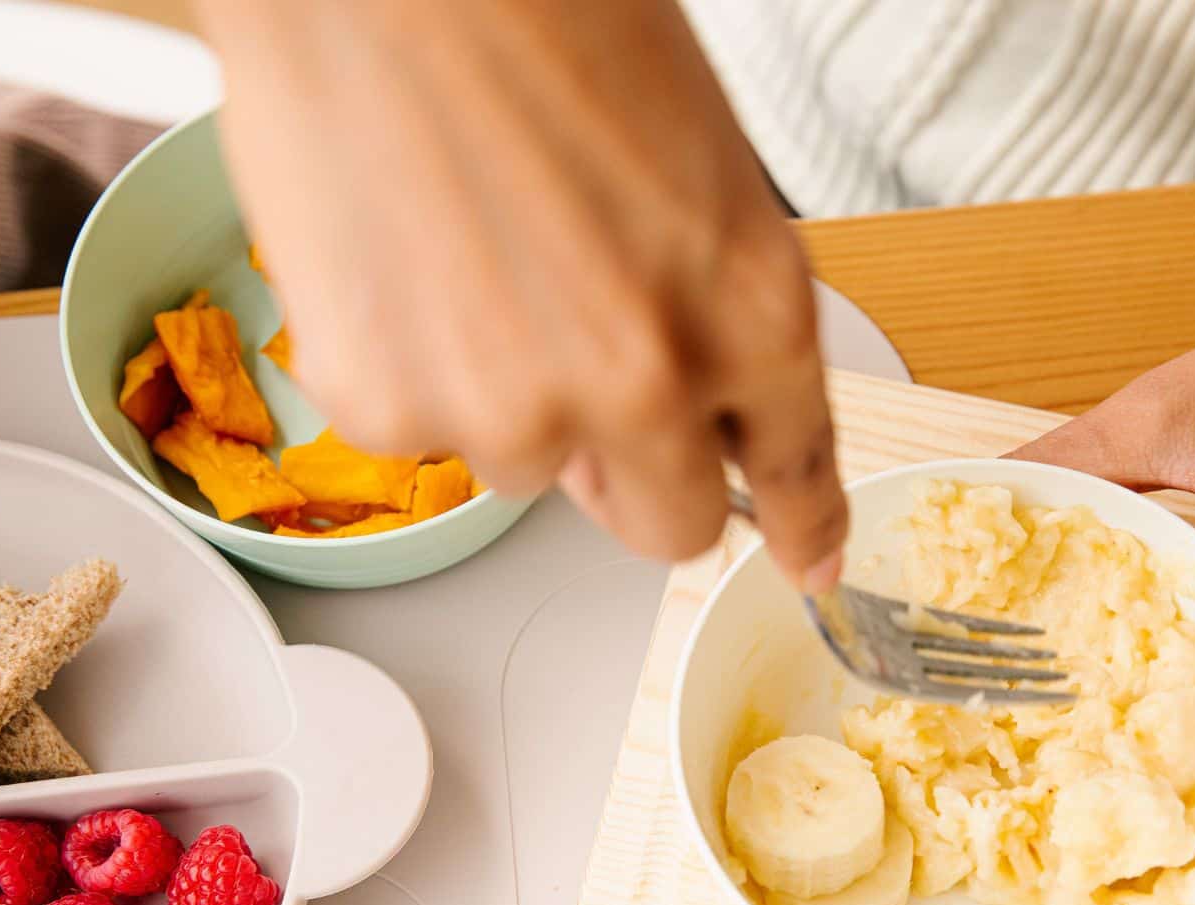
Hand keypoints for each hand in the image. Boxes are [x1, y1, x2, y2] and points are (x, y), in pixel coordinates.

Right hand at [200, 0, 847, 588]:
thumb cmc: (543, 17)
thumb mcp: (690, 159)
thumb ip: (705, 301)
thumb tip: (675, 397)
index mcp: (750, 307)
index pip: (797, 470)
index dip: (801, 525)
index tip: (805, 559)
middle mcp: (645, 383)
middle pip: (668, 524)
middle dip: (637, 473)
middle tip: (584, 384)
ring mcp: (510, 409)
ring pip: (524, 468)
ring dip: (507, 400)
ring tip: (466, 259)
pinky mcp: (388, 410)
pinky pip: (415, 431)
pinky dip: (406, 368)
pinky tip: (397, 260)